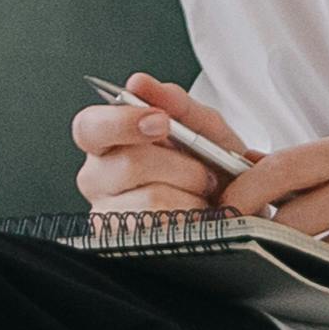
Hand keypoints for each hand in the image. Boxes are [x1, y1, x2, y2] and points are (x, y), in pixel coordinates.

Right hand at [71, 74, 241, 217]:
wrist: (239, 211)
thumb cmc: (211, 167)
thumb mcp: (204, 128)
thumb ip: (176, 103)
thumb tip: (139, 82)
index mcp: (107, 142)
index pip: (89, 127)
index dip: (123, 123)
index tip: (161, 122)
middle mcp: (97, 178)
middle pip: (129, 164)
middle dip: (182, 167)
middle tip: (204, 173)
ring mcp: (107, 215)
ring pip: (150, 200)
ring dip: (191, 196)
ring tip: (201, 198)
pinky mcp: (123, 247)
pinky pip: (162, 230)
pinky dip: (190, 221)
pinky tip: (195, 220)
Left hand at [215, 127, 328, 293]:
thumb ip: (322, 169)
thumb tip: (248, 175)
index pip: (278, 169)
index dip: (241, 196)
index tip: (225, 215)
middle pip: (286, 220)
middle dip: (267, 240)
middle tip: (257, 251)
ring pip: (312, 256)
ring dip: (301, 267)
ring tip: (307, 267)